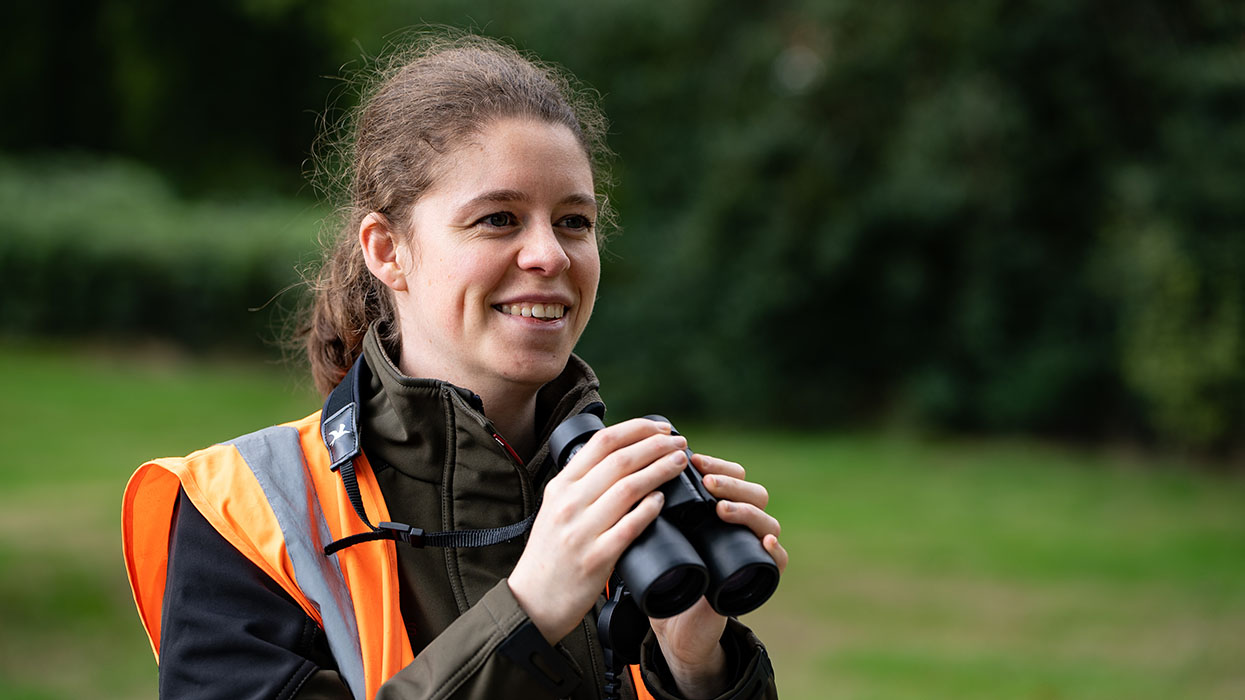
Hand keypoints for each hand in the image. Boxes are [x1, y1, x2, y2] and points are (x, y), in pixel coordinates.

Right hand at [508, 419, 691, 642]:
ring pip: (629, 488)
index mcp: (561, 486)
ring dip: (661, 470)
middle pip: (621, 460)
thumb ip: (581, 485)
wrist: (533, 601)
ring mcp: (582, 530)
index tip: (662, 428)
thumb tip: (620, 458)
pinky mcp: (596, 558)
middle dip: (657, 446)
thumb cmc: (550, 554)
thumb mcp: (555, 508)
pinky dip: (650, 509)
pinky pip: (629, 526)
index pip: (602, 442)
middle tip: (679, 442)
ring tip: (680, 463)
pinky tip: (664, 500)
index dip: (638, 429)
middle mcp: (569, 503)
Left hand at [649, 453, 787, 698]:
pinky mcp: (758, 578)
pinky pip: (778, 560)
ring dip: (746, 510)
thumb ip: (650, 508)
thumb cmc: (667, 576)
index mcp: (718, 510)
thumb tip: (627, 472)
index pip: (731, 474)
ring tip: (721, 509)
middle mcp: (740, 526)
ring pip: (767, 520)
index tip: (693, 458)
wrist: (675, 626)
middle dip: (731, 482)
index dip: (717, 463)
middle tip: (707, 482)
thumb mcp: (657, 537)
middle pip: (753, 492)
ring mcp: (751, 550)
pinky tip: (763, 541)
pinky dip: (775, 549)